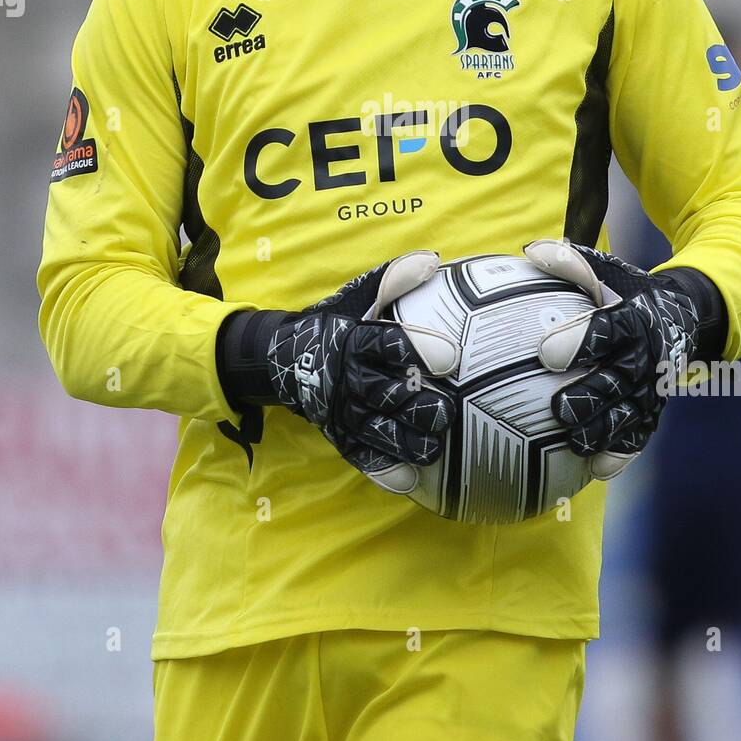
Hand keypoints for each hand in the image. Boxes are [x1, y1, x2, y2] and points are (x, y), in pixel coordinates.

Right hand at [261, 252, 458, 488]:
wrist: (288, 358)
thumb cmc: (338, 321)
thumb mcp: (360, 296)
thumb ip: (394, 279)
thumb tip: (432, 260)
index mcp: (354, 340)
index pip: (386, 344)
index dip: (417, 350)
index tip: (452, 358)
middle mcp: (347, 378)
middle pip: (384, 394)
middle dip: (417, 404)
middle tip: (447, 410)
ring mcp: (341, 411)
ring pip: (376, 430)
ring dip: (406, 440)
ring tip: (436, 445)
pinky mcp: (338, 436)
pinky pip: (360, 456)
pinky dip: (382, 469)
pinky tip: (408, 480)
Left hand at [524, 238, 711, 480]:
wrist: (681, 318)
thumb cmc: (626, 292)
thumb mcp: (605, 271)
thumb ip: (570, 262)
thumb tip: (531, 252)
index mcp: (633, 320)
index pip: (606, 330)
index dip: (580, 342)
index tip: (546, 352)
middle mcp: (645, 357)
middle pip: (617, 381)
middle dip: (590, 396)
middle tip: (558, 408)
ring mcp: (652, 389)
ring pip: (628, 415)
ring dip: (602, 431)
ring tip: (573, 443)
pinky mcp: (653, 412)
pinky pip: (639, 437)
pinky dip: (621, 453)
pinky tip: (598, 471)